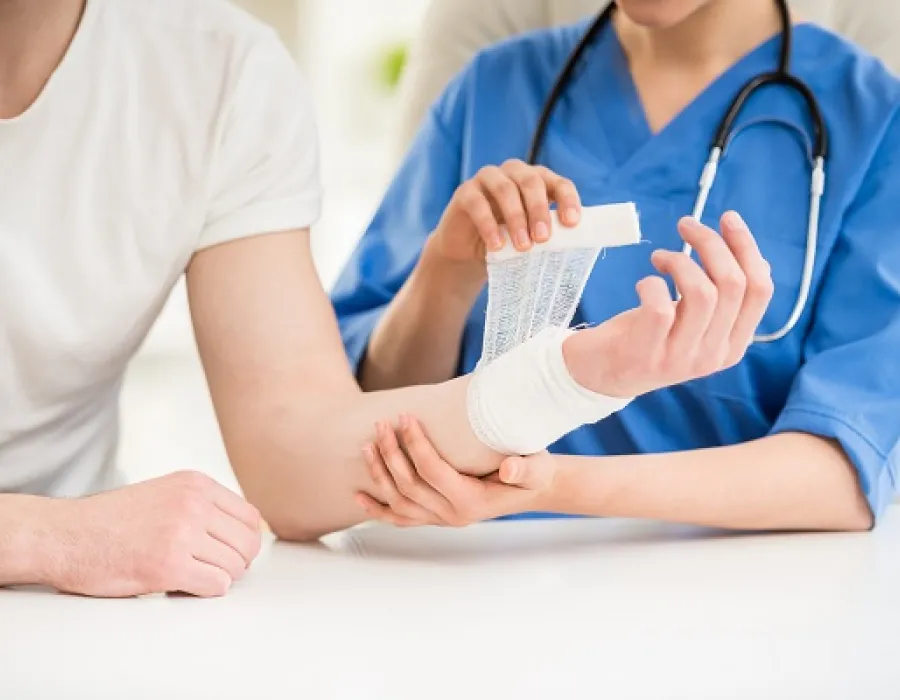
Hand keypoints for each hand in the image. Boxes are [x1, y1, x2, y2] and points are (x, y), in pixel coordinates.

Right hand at [43, 471, 262, 597]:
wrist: (64, 535)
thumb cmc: (110, 522)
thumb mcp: (164, 494)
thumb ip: (201, 505)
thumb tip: (242, 532)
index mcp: (195, 484)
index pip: (250, 516)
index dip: (244, 541)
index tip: (228, 552)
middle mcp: (193, 503)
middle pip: (248, 543)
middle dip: (236, 562)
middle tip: (212, 571)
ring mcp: (182, 532)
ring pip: (234, 566)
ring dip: (219, 578)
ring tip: (192, 577)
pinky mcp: (169, 564)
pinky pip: (216, 585)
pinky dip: (205, 591)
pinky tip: (182, 585)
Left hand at [355, 415, 556, 526]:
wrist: (534, 488)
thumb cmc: (534, 472)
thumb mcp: (537, 467)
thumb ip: (525, 468)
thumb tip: (508, 469)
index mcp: (471, 501)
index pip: (432, 471)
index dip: (415, 444)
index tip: (405, 417)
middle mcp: (452, 515)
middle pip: (409, 486)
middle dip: (391, 453)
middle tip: (381, 424)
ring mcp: (441, 519)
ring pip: (399, 502)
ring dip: (380, 474)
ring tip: (368, 445)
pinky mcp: (434, 517)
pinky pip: (400, 518)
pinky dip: (378, 509)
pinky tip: (360, 496)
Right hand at [425, 159, 581, 268]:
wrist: (469, 253)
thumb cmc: (507, 242)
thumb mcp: (531, 237)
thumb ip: (546, 232)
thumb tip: (570, 241)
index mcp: (537, 181)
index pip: (558, 183)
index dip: (567, 200)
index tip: (571, 223)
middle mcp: (514, 172)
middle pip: (531, 181)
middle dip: (539, 210)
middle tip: (543, 238)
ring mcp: (487, 178)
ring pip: (505, 189)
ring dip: (516, 218)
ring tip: (522, 246)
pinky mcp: (465, 192)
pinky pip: (478, 203)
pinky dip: (488, 225)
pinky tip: (497, 245)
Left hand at [564, 211, 774, 397]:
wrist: (600, 374)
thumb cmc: (650, 336)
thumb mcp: (694, 320)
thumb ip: (723, 298)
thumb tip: (757, 261)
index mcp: (733, 345)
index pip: (760, 290)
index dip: (747, 248)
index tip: (727, 219)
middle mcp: (713, 355)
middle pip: (733, 285)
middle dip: (711, 243)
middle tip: (686, 225)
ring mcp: (680, 358)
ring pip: (702, 293)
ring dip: (680, 261)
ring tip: (660, 257)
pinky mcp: (646, 354)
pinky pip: (660, 308)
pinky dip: (651, 284)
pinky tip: (644, 283)